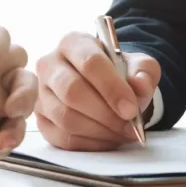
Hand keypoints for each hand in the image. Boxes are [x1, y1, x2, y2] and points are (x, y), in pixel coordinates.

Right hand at [34, 32, 159, 150]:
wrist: (106, 87)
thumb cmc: (120, 73)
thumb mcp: (139, 65)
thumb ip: (144, 72)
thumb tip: (140, 86)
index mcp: (74, 43)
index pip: (90, 63)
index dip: (112, 88)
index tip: (131, 109)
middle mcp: (50, 64)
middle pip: (72, 91)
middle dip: (106, 113)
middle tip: (129, 125)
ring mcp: (41, 93)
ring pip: (65, 117)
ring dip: (99, 130)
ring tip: (122, 132)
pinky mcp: (41, 119)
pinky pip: (62, 137)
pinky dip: (90, 143)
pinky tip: (108, 140)